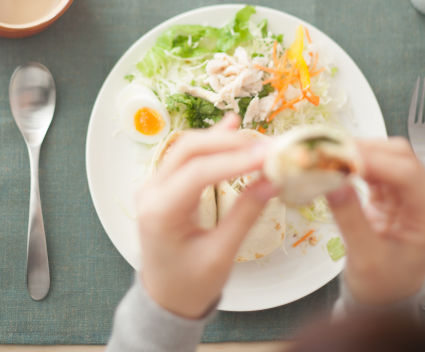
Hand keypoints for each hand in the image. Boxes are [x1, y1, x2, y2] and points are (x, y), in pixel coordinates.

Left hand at [136, 114, 275, 318]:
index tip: (268, 154)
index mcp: (159, 212)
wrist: (166, 299)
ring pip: (188, 148)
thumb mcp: (221, 255)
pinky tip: (231, 125)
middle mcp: (151, 192)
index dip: (235, 160)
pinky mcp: (165, 185)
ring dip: (223, 140)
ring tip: (257, 140)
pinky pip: (187, 156)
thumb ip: (245, 214)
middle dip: (230, 144)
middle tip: (267, 146)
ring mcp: (155, 185)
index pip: (198, 173)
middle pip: (190, 150)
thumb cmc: (189, 284)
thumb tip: (273, 180)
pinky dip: (212, 142)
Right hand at [327, 138, 424, 305]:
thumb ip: (351, 219)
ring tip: (330, 156)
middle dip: (365, 151)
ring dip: (359, 154)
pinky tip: (339, 165)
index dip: (375, 161)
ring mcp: (412, 194)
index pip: (408, 175)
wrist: (385, 297)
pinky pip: (377, 168)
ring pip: (388, 157)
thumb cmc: (384, 285)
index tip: (343, 156)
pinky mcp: (394, 193)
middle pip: (401, 158)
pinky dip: (356, 164)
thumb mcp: (366, 257)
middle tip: (330, 152)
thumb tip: (334, 183)